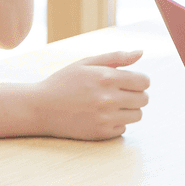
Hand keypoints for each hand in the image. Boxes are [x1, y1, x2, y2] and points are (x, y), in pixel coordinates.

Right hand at [26, 50, 150, 139]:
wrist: (40, 108)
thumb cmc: (63, 82)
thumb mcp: (86, 63)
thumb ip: (116, 57)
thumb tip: (141, 52)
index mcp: (106, 77)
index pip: (144, 82)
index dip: (140, 81)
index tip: (130, 81)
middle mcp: (108, 99)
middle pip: (144, 99)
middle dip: (136, 95)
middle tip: (121, 93)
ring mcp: (105, 118)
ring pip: (137, 115)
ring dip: (129, 109)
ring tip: (112, 105)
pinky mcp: (100, 133)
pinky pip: (123, 128)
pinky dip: (117, 122)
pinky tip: (101, 116)